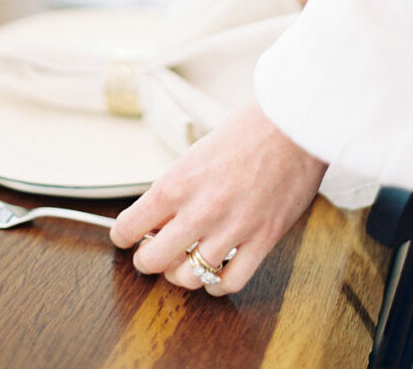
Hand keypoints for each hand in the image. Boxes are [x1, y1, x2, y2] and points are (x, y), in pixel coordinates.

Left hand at [110, 103, 326, 295]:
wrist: (290, 127)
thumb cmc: (244, 133)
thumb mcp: (192, 157)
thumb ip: (173, 192)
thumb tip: (155, 221)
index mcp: (176, 184)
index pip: (129, 227)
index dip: (123, 237)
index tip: (126, 238)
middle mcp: (199, 210)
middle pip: (153, 260)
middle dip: (147, 261)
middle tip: (151, 256)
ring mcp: (232, 228)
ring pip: (190, 277)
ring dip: (181, 275)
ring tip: (183, 265)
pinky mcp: (263, 240)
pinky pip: (230, 282)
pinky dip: (216, 285)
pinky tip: (214, 274)